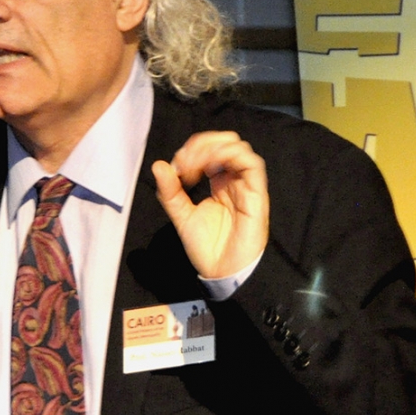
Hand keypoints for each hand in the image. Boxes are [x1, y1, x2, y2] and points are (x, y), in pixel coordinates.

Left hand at [151, 131, 269, 278]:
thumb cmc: (207, 248)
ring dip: (212, 148)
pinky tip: (210, 166)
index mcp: (219, 182)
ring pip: (237, 147)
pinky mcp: (256, 193)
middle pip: (224, 142)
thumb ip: (170, 192)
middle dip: (201, 145)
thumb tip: (158, 165)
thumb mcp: (181, 216)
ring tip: (195, 166)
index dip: (190, 152)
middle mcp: (233, 180)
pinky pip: (251, 163)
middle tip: (185, 164)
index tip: (175, 171)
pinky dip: (229, 156)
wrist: (222, 272)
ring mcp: (246, 185)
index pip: (209, 150)